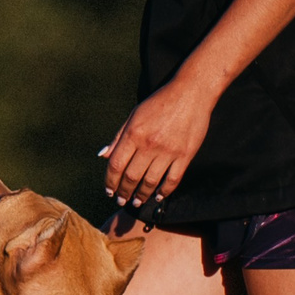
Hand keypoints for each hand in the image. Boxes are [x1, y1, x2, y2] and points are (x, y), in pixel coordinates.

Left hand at [102, 74, 215, 220]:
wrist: (191, 93)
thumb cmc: (160, 102)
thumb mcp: (134, 115)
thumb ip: (118, 137)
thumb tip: (103, 156)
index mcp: (134, 133)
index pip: (116, 165)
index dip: (110, 182)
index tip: (109, 191)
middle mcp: (149, 144)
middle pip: (131, 177)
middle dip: (124, 193)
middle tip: (122, 201)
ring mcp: (168, 151)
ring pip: (151, 182)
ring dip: (142, 196)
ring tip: (137, 202)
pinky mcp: (185, 155)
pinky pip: (173, 179)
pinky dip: (165, 191)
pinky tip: (159, 196)